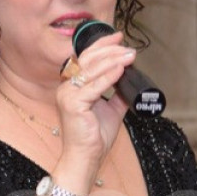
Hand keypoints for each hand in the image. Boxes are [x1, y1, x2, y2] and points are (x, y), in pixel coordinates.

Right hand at [55, 31, 134, 166]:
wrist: (86, 158)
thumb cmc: (93, 136)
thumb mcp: (111, 109)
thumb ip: (117, 93)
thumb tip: (131, 79)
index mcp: (71, 85)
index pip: (85, 58)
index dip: (102, 45)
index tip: (118, 38)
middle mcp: (66, 87)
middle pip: (87, 59)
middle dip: (109, 50)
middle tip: (127, 47)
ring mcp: (67, 95)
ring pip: (90, 70)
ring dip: (112, 60)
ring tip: (129, 55)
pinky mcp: (72, 104)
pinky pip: (93, 86)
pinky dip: (108, 76)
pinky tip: (120, 69)